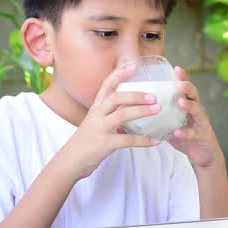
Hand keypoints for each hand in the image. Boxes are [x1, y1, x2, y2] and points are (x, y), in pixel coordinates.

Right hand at [61, 65, 160, 179]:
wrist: (69, 163)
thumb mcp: (95, 123)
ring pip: (122, 115)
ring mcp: (99, 129)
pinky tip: (155, 141)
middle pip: (116, 97)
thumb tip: (133, 110)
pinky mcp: (104, 144)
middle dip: (136, 94)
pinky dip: (143, 140)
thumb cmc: (85, 142)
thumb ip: (111, 115)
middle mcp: (97, 115)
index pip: (106, 85)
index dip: (119, 74)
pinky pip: (127, 140)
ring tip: (157, 110)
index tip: (134, 65)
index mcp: (96, 108)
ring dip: (142, 111)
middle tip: (154, 96)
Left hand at [167, 66, 223, 169]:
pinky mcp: (202, 136)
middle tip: (179, 83)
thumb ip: (159, 114)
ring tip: (180, 102)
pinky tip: (178, 132)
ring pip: (198, 110)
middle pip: (194, 94)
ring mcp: (201, 122)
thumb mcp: (172, 121)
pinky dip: (185, 132)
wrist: (202, 154)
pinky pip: (193, 133)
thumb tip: (135, 109)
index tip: (176, 68)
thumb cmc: (185, 134)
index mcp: (188, 104)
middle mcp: (197, 110)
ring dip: (189, 105)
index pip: (185, 88)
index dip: (183, 77)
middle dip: (187, 87)